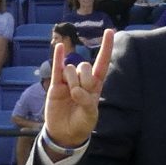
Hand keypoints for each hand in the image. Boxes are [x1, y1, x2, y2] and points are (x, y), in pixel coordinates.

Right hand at [43, 27, 113, 148]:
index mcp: (96, 85)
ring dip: (71, 81)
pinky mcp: (55, 85)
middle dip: (84, 78)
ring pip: (70, 69)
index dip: (106, 48)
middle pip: (85, 66)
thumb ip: (87, 102)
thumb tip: (75, 90)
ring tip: (69, 95)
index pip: (102, 63)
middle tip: (80, 94)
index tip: (109, 31)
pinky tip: (59, 46)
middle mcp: (82, 80)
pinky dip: (57, 57)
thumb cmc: (81, 124)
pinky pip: (57, 68)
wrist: (65, 133)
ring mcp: (68, 81)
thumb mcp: (90, 116)